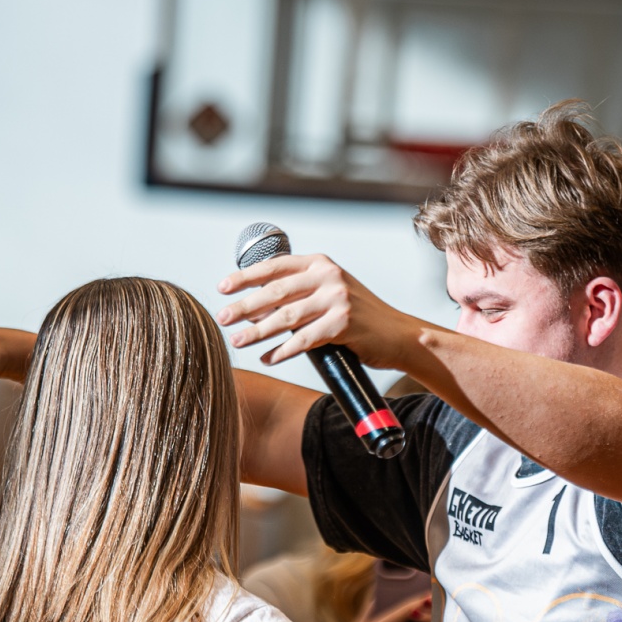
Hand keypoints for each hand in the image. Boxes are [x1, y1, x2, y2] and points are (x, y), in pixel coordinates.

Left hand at [216, 254, 425, 369]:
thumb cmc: (360, 318)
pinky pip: (303, 340)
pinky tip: (267, 358)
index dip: (245, 277)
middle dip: (245, 306)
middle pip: (276, 292)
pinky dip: (282, 351)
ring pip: (286, 317)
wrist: (400, 335)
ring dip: (257, 332)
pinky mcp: (344, 324)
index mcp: (321, 264)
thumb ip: (297, 296)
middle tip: (222, 318)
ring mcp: (337, 299)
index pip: (275, 266)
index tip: (223, 288)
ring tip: (237, 341)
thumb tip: (252, 309)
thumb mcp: (330, 294)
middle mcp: (329, 276)